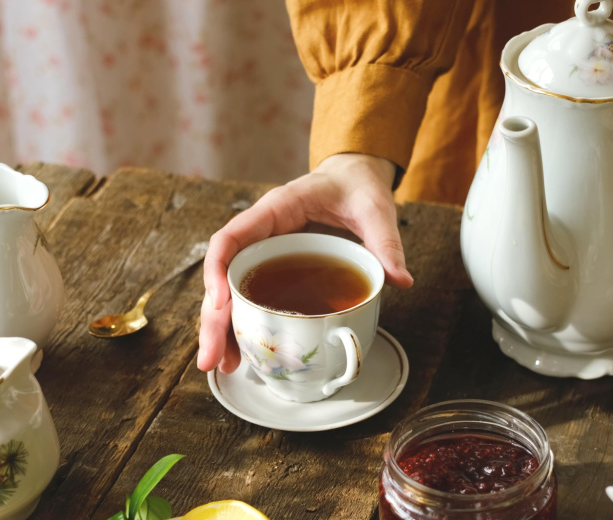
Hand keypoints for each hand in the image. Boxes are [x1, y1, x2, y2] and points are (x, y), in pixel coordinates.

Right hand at [197, 153, 413, 373]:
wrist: (355, 177)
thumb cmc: (356, 185)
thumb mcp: (374, 209)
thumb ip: (385, 241)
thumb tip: (400, 280)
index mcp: (276, 209)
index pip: (231, 237)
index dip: (218, 270)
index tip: (220, 304)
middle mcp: (261, 232)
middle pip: (224, 275)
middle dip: (214, 318)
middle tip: (212, 358)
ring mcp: (265, 250)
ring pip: (231, 290)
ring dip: (222, 328)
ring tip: (222, 365)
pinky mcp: (274, 266)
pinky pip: (251, 294)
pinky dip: (243, 322)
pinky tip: (242, 351)